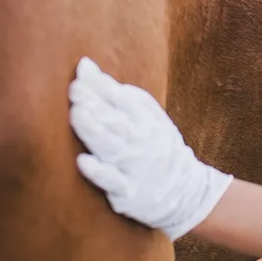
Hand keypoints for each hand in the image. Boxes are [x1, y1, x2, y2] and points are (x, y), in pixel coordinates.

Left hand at [69, 57, 232, 240]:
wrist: (186, 193)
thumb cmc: (159, 148)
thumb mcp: (151, 118)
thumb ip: (121, 94)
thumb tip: (86, 67)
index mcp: (147, 121)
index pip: (123, 98)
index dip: (102, 85)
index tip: (82, 70)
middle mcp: (142, 142)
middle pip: (116, 120)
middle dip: (95, 104)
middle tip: (75, 89)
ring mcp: (134, 168)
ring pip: (112, 147)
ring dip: (94, 130)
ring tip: (78, 114)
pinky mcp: (128, 193)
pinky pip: (113, 182)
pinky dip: (99, 172)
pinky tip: (83, 161)